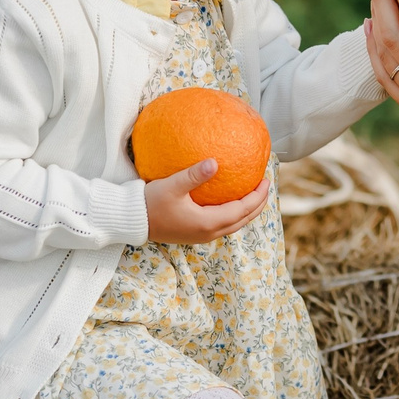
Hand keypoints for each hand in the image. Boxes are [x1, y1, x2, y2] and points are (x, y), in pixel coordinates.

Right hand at [143, 160, 271, 243]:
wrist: (132, 221)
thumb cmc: (150, 203)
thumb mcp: (172, 185)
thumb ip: (194, 174)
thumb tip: (215, 161)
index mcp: (207, 223)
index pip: (242, 210)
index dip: (257, 196)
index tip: (265, 180)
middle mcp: (208, 233)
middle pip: (243, 220)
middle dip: (257, 204)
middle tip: (265, 185)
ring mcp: (201, 236)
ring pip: (234, 224)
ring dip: (246, 210)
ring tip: (253, 193)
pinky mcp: (194, 234)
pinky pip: (222, 224)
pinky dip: (233, 213)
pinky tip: (230, 200)